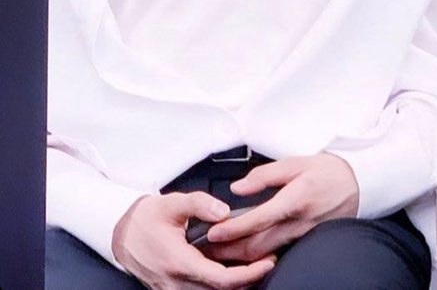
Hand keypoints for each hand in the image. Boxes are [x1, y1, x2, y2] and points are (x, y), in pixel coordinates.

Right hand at [112, 191, 275, 289]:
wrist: (120, 233)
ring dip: (234, 283)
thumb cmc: (145, 218)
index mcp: (180, 262)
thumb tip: (224, 212)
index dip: (248, 274)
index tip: (267, 263)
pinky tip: (228, 270)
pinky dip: (218, 284)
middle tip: (267, 261)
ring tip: (252, 264)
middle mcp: (177, 283)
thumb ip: (200, 204)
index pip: (222, 279)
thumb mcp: (173, 203)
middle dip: (247, 279)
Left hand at [205, 154, 358, 263]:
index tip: (213, 232)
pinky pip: (277, 252)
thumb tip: (238, 188)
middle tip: (206, 251)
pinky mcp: (304, 240)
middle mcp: (297, 224)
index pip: (257, 220)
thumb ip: (264, 175)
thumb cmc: (328, 171)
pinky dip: (257, 256)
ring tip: (218, 254)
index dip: (232, 229)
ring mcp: (301, 236)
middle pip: (257, 246)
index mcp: (292, 201)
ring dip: (240, 257)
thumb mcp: (295, 163)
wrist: (358, 184)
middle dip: (229, 251)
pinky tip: (244, 255)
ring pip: (265, 253)